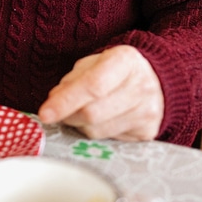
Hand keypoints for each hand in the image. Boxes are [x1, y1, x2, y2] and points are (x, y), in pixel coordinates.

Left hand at [37, 45, 164, 140]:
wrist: (156, 81)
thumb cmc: (116, 71)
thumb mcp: (94, 63)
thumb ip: (72, 80)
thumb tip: (54, 101)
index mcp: (126, 61)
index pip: (92, 86)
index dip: (65, 102)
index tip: (45, 113)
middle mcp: (142, 87)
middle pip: (92, 113)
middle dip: (68, 115)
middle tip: (60, 111)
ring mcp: (148, 112)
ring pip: (97, 131)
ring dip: (80, 125)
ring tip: (84, 111)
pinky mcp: (148, 132)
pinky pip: (109, 140)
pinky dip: (96, 132)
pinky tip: (102, 119)